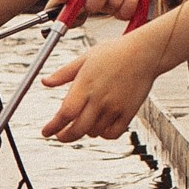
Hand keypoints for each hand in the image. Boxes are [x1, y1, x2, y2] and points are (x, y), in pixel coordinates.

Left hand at [39, 32, 157, 142]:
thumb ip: (63, 73)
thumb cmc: (115, 52)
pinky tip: (100, 127)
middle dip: (65, 136)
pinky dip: (104, 134)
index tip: (46, 132)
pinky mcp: (128, 113)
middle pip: (77, 129)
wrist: (144, 53)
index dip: (53, 126)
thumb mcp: (85, 58)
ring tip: (83, 123)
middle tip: (60, 136)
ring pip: (94, 132)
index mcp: (85, 85)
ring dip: (85, 132)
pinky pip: (113, 134)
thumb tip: (45, 81)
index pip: (65, 113)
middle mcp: (99, 99)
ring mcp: (115, 107)